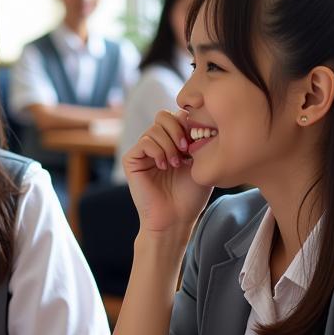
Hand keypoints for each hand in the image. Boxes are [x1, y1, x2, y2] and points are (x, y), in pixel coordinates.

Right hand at [122, 108, 210, 232]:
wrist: (175, 219)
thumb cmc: (191, 196)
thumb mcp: (201, 163)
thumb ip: (196, 139)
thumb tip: (191, 119)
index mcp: (174, 142)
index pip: (177, 115)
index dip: (188, 123)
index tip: (198, 141)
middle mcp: (157, 144)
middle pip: (163, 115)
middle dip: (178, 129)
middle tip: (186, 150)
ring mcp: (143, 152)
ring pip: (154, 128)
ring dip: (169, 144)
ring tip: (175, 163)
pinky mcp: (131, 160)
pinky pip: (144, 142)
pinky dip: (157, 151)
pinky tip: (163, 166)